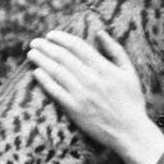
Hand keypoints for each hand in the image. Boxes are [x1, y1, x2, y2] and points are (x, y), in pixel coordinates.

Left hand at [27, 29, 160, 163]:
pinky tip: (36, 72)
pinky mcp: (75, 110)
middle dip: (46, 47)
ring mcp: (82, 95)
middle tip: (34, 42)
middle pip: (63, 57)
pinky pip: (55, 92)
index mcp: (104, 68)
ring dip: (42, 60)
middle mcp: (91, 79)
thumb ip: (115, 50)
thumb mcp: (129, 72)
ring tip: (31, 54)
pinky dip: (44, 80)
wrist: (129, 131)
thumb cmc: (131, 101)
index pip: (77, 46)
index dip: (62, 38)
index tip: (50, 35)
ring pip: (57, 72)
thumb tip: (99, 32)